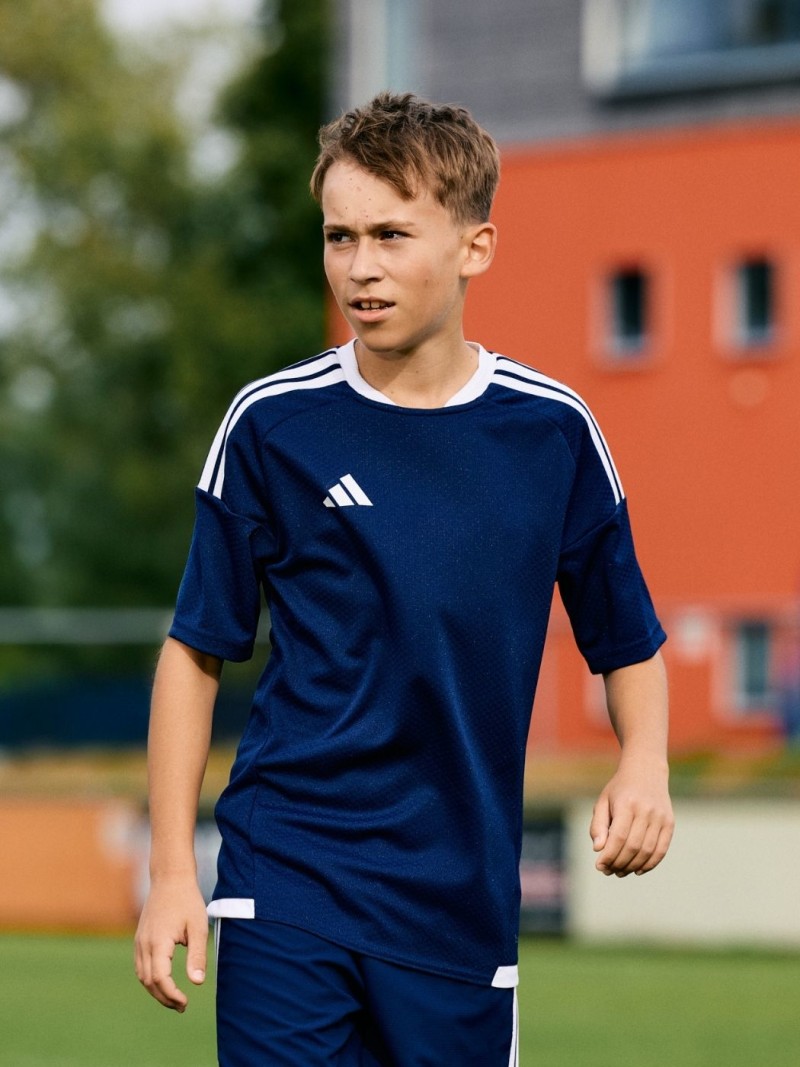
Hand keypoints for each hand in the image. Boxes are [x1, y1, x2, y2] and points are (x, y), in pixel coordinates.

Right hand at [134, 876, 208, 1010]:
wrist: (170, 878)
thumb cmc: (187, 900)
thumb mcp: (198, 927)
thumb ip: (197, 955)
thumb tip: (197, 983)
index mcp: (158, 942)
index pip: (160, 979)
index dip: (171, 995)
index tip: (185, 1003)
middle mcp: (144, 944)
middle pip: (149, 982)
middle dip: (164, 998)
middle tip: (182, 1007)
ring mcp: (139, 941)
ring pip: (142, 976)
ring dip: (156, 991)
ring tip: (174, 999)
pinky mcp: (140, 939)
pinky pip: (141, 966)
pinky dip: (150, 979)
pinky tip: (163, 982)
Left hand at [590, 757, 673, 876]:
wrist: (646, 770)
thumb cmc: (620, 789)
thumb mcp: (603, 801)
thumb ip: (598, 825)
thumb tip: (597, 849)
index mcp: (627, 803)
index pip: (618, 837)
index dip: (608, 855)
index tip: (599, 866)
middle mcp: (646, 810)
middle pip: (633, 846)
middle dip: (619, 863)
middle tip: (609, 871)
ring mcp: (660, 817)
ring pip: (647, 851)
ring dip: (633, 866)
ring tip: (620, 871)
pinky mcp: (670, 823)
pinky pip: (661, 850)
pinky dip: (650, 864)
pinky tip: (638, 870)